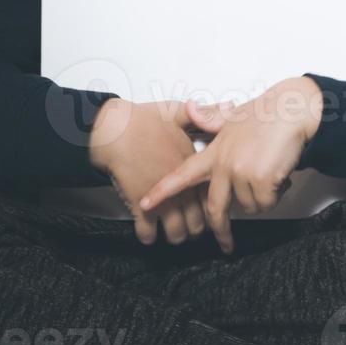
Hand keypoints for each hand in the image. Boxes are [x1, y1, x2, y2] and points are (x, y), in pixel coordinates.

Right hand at [88, 96, 233, 245]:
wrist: (116, 129)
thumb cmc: (144, 119)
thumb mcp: (179, 112)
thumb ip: (205, 114)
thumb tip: (229, 107)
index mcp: (192, 167)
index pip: (212, 196)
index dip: (214, 208)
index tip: (213, 211)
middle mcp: (181, 187)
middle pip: (197, 221)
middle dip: (196, 228)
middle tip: (193, 227)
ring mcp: (161, 199)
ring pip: (177, 232)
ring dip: (176, 236)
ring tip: (175, 233)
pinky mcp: (139, 205)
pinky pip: (147, 232)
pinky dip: (148, 237)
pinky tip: (149, 233)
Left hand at [138, 76, 323, 253]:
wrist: (291, 110)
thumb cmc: (266, 114)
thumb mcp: (233, 115)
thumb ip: (211, 119)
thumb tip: (190, 107)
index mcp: (214, 151)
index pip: (183, 174)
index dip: (163, 190)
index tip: (146, 204)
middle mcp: (224, 164)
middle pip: (216, 208)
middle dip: (221, 230)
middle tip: (226, 244)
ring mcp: (241, 172)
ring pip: (248, 207)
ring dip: (262, 198)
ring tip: (270, 173)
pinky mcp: (259, 179)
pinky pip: (266, 203)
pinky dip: (276, 195)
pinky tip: (280, 176)